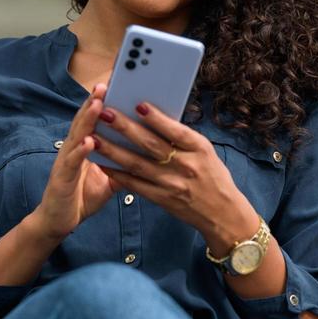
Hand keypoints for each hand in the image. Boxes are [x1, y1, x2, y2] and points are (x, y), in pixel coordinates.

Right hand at [30, 83, 115, 241]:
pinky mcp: (61, 177)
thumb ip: (122, 165)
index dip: (101, 102)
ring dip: (86, 119)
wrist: (58, 221)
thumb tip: (145, 156)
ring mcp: (65, 162)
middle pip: (83, 121)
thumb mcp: (108, 179)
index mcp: (83, 147)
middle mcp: (72, 149)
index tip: (113, 84)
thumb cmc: (81, 197)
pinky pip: (71, 162)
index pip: (93, 120)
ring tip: (97, 103)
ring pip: (76, 135)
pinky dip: (80, 151)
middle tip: (105, 84)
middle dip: (93, 101)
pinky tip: (88, 142)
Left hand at [93, 101, 258, 252]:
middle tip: (105, 114)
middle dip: (126, 128)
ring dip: (113, 151)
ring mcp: (172, 184)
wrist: (222, 214)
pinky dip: (118, 174)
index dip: (157, 118)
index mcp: (199, 149)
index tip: (138, 104)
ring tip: (95, 139)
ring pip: (137, 165)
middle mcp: (186, 166)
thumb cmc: (213, 176)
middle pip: (151, 145)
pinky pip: (135, 185)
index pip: (176, 131)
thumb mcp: (205, 152)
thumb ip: (182, 138)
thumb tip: (153, 117)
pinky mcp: (162, 199)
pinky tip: (103, 164)